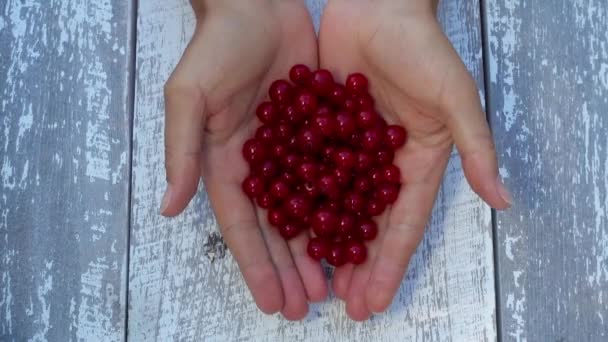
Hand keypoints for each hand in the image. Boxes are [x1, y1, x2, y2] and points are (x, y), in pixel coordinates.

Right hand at [161, 1, 325, 319]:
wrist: (258, 6)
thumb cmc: (217, 47)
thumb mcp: (190, 95)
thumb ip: (182, 150)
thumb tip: (169, 206)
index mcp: (226, 164)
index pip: (241, 226)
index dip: (256, 265)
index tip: (273, 301)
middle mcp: (260, 166)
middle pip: (277, 228)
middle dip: (290, 268)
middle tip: (308, 305)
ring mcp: (292, 153)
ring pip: (308, 210)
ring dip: (318, 248)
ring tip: (334, 284)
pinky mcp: (320, 133)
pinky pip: (334, 175)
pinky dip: (344, 205)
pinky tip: (358, 231)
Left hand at [319, 0, 511, 319]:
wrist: (377, 5)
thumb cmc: (422, 47)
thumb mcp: (454, 97)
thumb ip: (476, 146)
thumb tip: (503, 200)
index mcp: (415, 163)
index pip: (403, 224)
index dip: (390, 264)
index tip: (375, 300)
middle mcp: (380, 164)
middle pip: (366, 224)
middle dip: (355, 265)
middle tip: (341, 304)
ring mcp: (347, 151)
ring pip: (332, 206)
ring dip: (323, 242)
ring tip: (311, 277)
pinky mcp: (318, 132)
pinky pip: (305, 171)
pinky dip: (295, 199)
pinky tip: (282, 228)